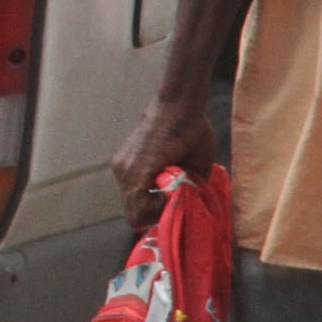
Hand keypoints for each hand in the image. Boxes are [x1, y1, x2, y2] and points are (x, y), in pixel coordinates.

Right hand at [109, 95, 215, 228]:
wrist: (176, 103)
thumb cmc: (193, 132)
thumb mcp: (201, 165)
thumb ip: (191, 189)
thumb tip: (187, 205)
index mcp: (142, 171)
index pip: (138, 214)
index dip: (157, 217)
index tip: (175, 207)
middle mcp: (124, 170)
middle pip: (131, 211)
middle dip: (152, 211)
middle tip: (172, 201)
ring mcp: (120, 164)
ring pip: (129, 199)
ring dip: (146, 199)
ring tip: (166, 188)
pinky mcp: (120, 159)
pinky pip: (129, 186)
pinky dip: (142, 189)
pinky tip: (158, 178)